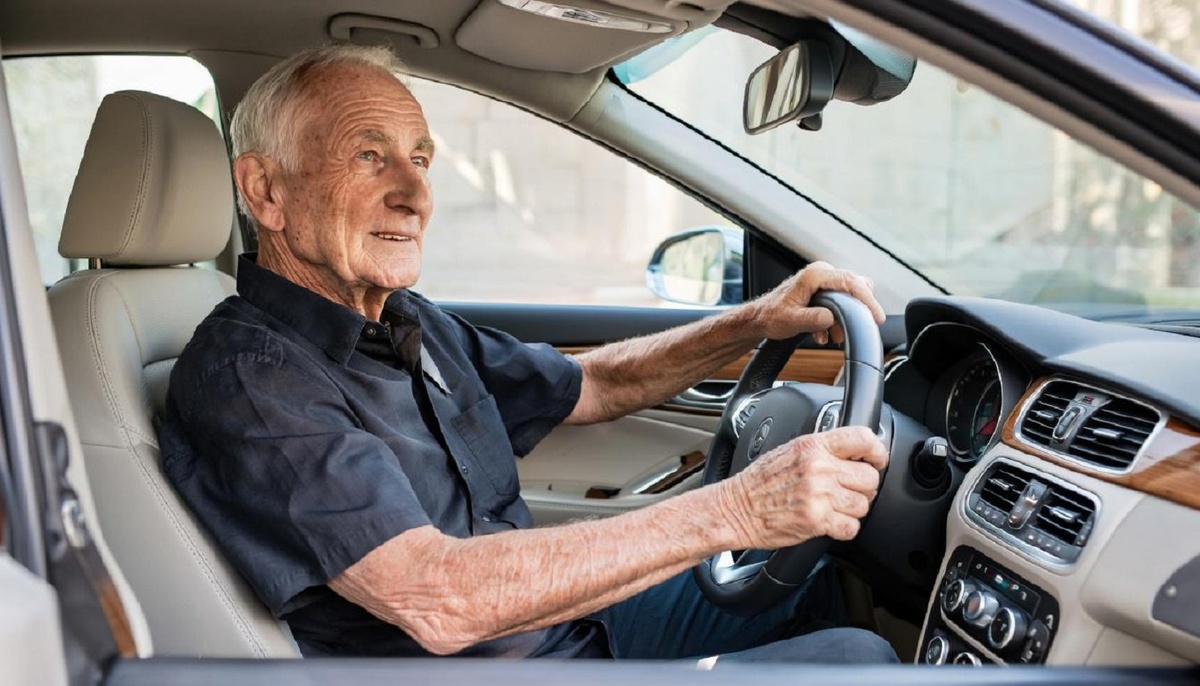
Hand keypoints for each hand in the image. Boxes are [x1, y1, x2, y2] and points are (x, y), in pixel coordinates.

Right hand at [716, 426, 888, 548]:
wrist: (736, 508)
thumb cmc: (759, 483)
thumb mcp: (789, 451)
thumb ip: (822, 449)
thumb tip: (854, 454)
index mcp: (812, 446)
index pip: (862, 439)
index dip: (877, 452)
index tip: (877, 461)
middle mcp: (818, 467)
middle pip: (870, 478)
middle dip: (863, 488)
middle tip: (848, 492)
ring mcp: (818, 494)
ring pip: (863, 505)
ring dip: (853, 511)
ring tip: (834, 508)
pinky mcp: (816, 520)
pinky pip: (851, 528)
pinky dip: (844, 530)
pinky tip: (830, 523)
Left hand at [747, 262, 884, 343]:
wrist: (760, 318)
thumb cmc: (771, 316)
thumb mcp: (791, 321)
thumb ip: (813, 319)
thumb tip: (831, 318)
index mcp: (815, 275)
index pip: (851, 282)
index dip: (867, 300)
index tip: (876, 316)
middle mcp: (822, 273)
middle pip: (856, 285)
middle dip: (858, 310)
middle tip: (857, 328)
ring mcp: (823, 280)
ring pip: (850, 294)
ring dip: (846, 317)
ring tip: (832, 335)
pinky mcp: (823, 289)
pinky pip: (842, 300)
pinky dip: (839, 318)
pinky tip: (825, 332)